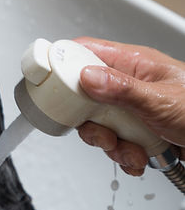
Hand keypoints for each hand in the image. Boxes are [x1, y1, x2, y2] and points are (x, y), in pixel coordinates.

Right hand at [74, 37, 184, 175]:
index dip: (62, 65)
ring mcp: (132, 110)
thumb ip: (121, 89)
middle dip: (88, 120)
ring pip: (97, 124)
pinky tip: (140, 157)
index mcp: (132, 63)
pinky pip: (114, 144)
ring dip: (109, 143)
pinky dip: (124, 157)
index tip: (47, 84)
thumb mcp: (162, 100)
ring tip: (129, 148)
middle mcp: (128, 85)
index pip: (83, 52)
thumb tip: (86, 77)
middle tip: (101, 129)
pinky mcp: (137, 132)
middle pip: (82, 95)